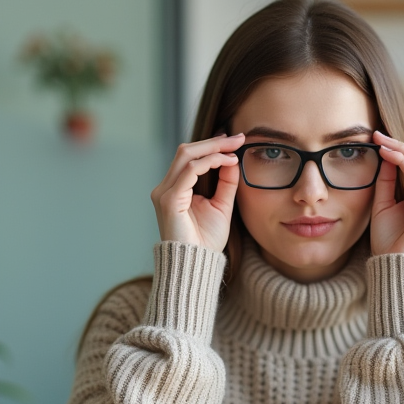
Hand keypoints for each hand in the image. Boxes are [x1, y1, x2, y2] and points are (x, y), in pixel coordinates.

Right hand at [150, 134, 243, 252]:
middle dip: (214, 141)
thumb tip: (233, 160)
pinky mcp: (169, 200)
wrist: (195, 266)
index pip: (190, 158)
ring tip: (235, 146)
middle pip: (186, 151)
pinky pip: (189, 171)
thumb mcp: (221, 206)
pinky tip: (227, 161)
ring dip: (213, 147)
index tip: (235, 141)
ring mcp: (164, 193)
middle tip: (238, 137)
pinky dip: (209, 162)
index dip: (212, 146)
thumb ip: (225, 184)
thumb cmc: (206, 242)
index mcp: (174, 189)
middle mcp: (165, 188)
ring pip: (186, 156)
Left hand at [369, 130, 403, 256]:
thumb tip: (385, 154)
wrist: (392, 268)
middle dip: (401, 146)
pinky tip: (389, 156)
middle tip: (378, 136)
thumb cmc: (388, 242)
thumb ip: (387, 181)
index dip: (401, 150)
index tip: (378, 139)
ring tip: (381, 143)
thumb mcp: (383, 204)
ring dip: (402, 150)